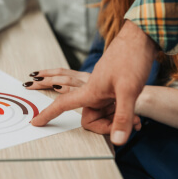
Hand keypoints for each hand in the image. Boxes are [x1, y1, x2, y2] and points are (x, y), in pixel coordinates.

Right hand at [32, 21, 157, 144]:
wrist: (141, 37)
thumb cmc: (131, 58)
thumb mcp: (129, 91)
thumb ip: (122, 117)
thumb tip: (117, 141)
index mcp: (90, 90)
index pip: (63, 104)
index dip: (48, 114)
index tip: (36, 121)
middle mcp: (94, 89)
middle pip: (90, 116)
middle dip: (109, 126)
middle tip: (133, 123)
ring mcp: (104, 87)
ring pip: (103, 112)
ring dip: (119, 120)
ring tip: (138, 121)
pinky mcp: (114, 84)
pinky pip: (111, 105)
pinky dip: (123, 113)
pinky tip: (137, 116)